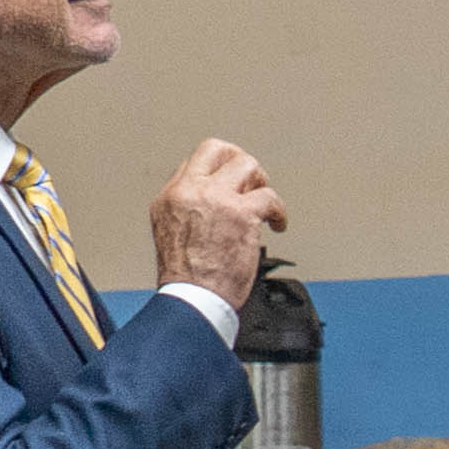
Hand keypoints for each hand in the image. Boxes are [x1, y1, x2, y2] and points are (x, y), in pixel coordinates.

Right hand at [146, 139, 284, 304]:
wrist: (192, 299)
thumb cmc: (186, 278)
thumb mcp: (169, 232)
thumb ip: (187, 209)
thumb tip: (209, 198)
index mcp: (171, 196)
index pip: (196, 162)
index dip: (218, 169)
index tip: (231, 183)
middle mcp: (191, 191)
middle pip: (218, 149)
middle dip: (240, 160)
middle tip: (252, 181)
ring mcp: (217, 199)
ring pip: (247, 165)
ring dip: (262, 183)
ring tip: (264, 205)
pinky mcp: (242, 213)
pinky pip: (270, 197)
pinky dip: (279, 212)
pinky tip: (277, 224)